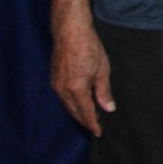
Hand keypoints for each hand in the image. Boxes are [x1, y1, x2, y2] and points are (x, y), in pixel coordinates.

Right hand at [50, 20, 114, 135]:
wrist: (70, 31)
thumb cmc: (89, 47)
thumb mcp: (102, 70)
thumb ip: (104, 91)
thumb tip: (108, 109)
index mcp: (76, 88)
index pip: (85, 113)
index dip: (93, 124)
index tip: (99, 132)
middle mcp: (62, 89)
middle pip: (74, 112)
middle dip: (85, 121)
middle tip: (96, 127)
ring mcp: (56, 84)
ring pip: (67, 105)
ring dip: (78, 113)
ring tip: (90, 118)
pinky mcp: (54, 79)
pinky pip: (63, 97)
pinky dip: (71, 104)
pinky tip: (79, 103)